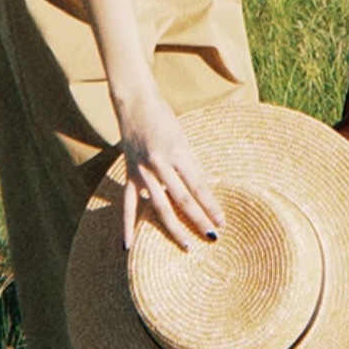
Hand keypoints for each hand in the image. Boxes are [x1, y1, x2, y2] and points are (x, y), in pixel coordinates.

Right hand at [116, 87, 223, 249]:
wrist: (134, 102)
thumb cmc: (163, 117)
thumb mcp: (183, 137)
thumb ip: (190, 164)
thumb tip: (202, 191)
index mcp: (177, 151)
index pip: (197, 184)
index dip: (210, 204)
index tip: (221, 220)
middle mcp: (159, 162)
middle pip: (182, 198)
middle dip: (198, 218)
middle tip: (213, 236)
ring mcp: (142, 170)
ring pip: (159, 206)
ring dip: (173, 228)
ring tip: (187, 245)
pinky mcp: (129, 174)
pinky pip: (127, 204)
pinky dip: (127, 226)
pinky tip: (128, 246)